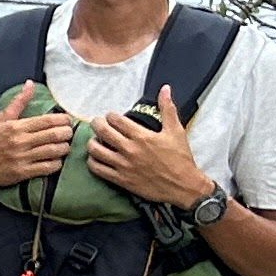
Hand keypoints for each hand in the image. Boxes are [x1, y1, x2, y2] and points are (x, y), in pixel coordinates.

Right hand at [0, 82, 79, 190]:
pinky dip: (57, 163)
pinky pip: (48, 167)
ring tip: (64, 146)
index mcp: (17, 126)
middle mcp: (20, 141)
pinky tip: (56, 160)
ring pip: (54, 151)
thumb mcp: (2, 119)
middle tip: (69, 133)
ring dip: (64, 148)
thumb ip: (19, 102)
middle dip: (67, 133)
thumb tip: (30, 84)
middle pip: (54, 135)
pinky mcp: (23, 172)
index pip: (47, 120)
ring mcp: (22, 157)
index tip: (67, 121)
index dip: (63, 120)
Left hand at [87, 84, 206, 209]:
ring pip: (95, 150)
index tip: (111, 117)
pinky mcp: (121, 180)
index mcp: (142, 136)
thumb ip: (167, 109)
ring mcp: (123, 165)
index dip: (110, 116)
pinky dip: (92, 161)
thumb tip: (165, 89)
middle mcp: (130, 150)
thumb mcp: (176, 131)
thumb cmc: (180, 159)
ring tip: (96, 140)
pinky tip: (96, 157)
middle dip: (96, 123)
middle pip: (102, 131)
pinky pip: (97, 169)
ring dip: (92, 142)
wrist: (184, 186)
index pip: (116, 120)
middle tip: (97, 123)